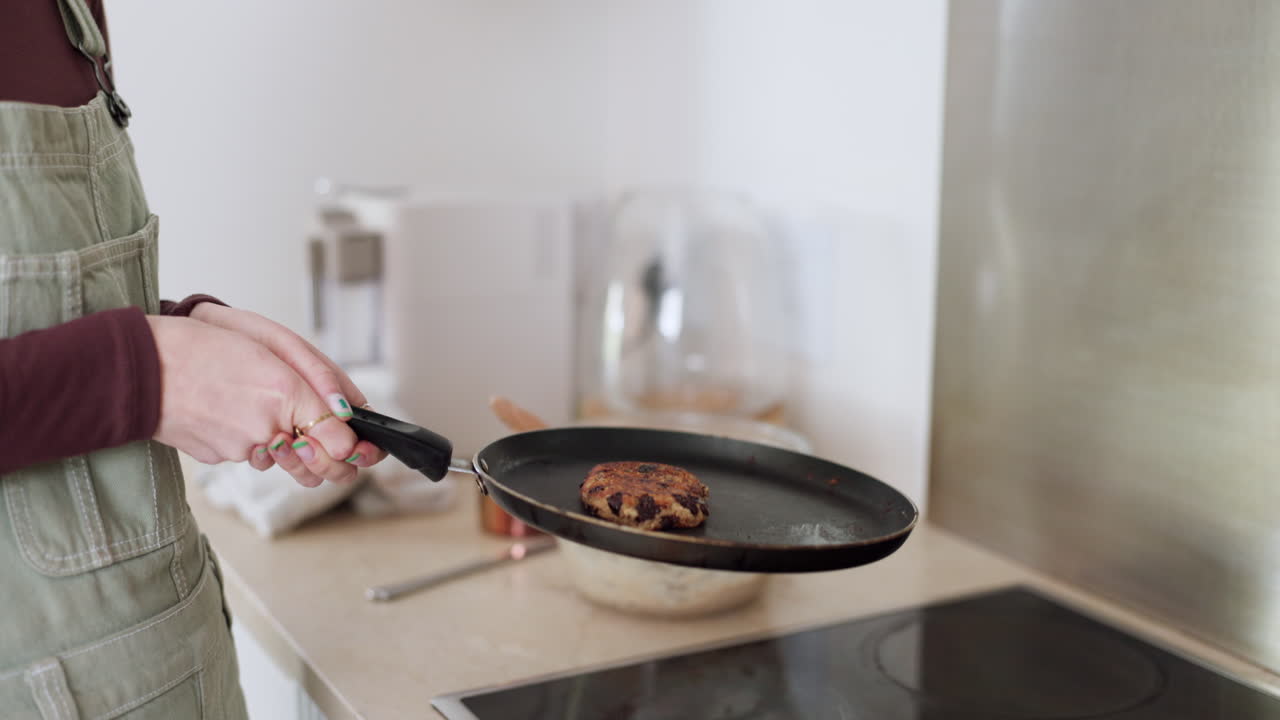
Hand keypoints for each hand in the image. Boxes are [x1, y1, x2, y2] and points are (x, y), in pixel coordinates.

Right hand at [147, 314, 369, 486]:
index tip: (363, 449)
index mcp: (285, 392)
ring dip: (289, 449)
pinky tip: (235, 414)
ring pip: (282, 457)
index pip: (339, 439)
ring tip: (285, 430)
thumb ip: (315, 380)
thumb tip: (343, 412)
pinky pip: (248, 451)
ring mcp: (240, 447)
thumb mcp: (267, 346)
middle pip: (317, 463)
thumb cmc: (202, 346)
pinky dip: (250, 439)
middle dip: (334, 464)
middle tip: (346, 461)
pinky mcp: (218, 456)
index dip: (355, 448)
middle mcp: (266, 426)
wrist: (140, 367)